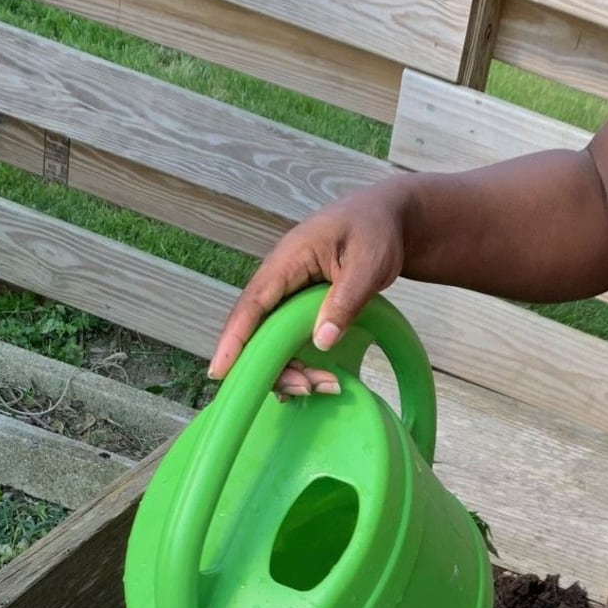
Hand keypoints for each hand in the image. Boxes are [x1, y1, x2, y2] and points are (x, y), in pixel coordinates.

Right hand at [209, 184, 409, 394]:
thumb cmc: (376, 231)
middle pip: (258, 330)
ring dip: (292, 369)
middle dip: (275, 366)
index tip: (219, 371)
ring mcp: (287, 294)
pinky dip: (300, 363)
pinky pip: (287, 339)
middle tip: (311, 388)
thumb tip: (322, 341)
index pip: (252, 303)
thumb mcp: (368, 263)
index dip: (233, 339)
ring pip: (272, 340)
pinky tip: (318, 380)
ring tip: (328, 386)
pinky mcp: (299, 306)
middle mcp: (279, 279)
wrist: (388, 218)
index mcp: (288, 260)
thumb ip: (346, 300)